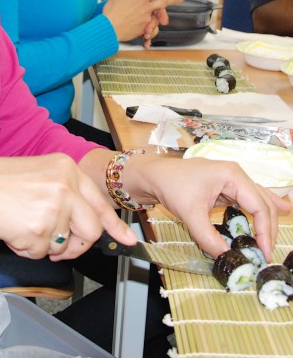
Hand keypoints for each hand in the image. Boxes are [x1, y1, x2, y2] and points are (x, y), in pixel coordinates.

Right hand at [0, 153, 135, 259]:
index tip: (128, 241)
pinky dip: (27, 249)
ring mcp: (55, 207)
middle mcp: (66, 185)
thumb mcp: (39, 174)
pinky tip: (13, 230)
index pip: (100, 202)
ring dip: (45, 245)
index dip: (115, 226)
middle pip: (90, 230)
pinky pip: (42, 253)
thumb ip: (65, 194)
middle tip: (56, 244)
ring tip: (22, 225)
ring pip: (65, 245)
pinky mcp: (41, 229)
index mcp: (67, 168)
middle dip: (76, 244)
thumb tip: (85, 224)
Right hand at [103, 0, 183, 44]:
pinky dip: (151, 31)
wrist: (109, 27)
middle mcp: (146, 8)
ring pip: (158, 18)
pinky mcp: (142, 30)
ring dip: (160, 18)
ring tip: (162, 20)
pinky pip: (150, 30)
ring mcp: (145, 20)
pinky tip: (150, 33)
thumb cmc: (112, 11)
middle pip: (163, 2)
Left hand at [129, 154, 290, 260]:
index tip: (263, 253)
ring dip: (266, 221)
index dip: (265, 231)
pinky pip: (248, 200)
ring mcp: (231, 180)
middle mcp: (236, 175)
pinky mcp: (224, 187)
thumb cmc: (170, 186)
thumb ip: (209, 238)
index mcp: (232, 175)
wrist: (152, 175)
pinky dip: (260, 211)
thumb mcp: (190, 214)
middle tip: (266, 254)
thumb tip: (226, 257)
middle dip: (267, 229)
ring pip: (258, 201)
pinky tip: (281, 210)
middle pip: (263, 203)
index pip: (260, 206)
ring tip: (271, 242)